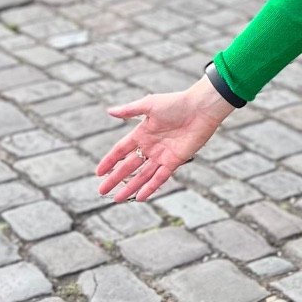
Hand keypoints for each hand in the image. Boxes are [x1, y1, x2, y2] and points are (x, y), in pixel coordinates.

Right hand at [95, 78, 233, 202]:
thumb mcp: (150, 104)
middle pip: (129, 166)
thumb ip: (130, 110)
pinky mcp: (175, 160)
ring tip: (117, 199)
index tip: (99, 172)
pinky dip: (150, 187)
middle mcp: (151, 146)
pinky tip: (139, 197)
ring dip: (130, 187)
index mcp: (142, 132)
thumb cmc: (177, 103)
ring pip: (143, 175)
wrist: (202, 108)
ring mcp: (162, 154)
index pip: (121, 150)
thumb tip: (109, 111)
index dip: (110, 161)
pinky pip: (160, 177)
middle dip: (116, 178)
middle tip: (102, 191)